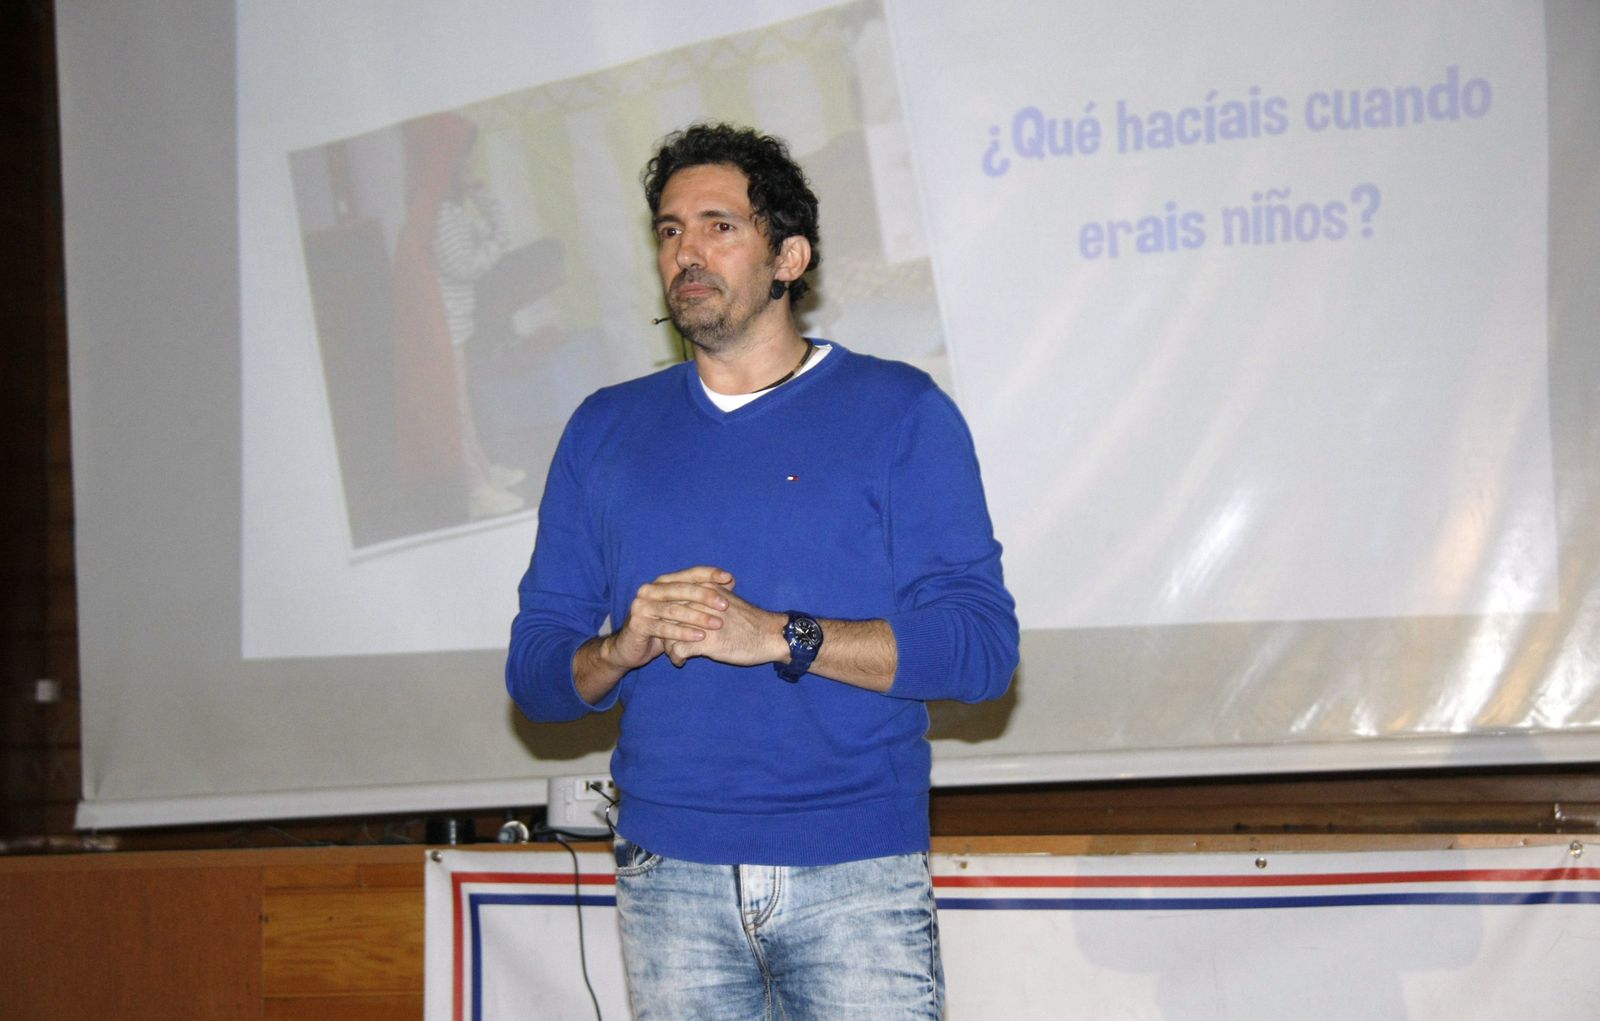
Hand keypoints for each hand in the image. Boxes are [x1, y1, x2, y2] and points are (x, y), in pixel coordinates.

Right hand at [604, 566, 733, 670]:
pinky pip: (663, 628)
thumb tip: (730, 581)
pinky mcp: (637, 624)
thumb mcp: (684, 610)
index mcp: (662, 582)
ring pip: (673, 609)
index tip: (729, 577)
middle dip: (705, 595)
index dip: (709, 573)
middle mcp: (650, 590)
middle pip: (681, 588)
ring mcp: (641, 606)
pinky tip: (699, 637)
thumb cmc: (664, 627)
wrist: (631, 648)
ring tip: (717, 624)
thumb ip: (703, 596)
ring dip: (697, 617)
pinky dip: (683, 632)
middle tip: (725, 605)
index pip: (688, 573)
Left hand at [662, 583, 785, 667]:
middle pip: (667, 613)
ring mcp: (703, 622)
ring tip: (673, 652)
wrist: (770, 635)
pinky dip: (675, 657)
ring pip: (669, 632)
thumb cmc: (749, 620)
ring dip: (667, 645)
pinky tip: (681, 661)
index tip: (666, 623)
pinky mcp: (706, 643)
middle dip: (663, 628)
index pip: (672, 596)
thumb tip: (683, 602)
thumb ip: (705, 596)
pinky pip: (678, 650)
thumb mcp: (725, 599)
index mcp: (706, 588)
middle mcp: (701, 601)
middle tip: (666, 639)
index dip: (666, 612)